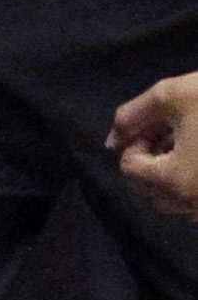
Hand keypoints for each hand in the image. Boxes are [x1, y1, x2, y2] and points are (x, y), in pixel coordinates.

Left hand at [111, 75, 197, 220]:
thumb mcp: (175, 94)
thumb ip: (133, 114)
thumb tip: (111, 140)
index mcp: (175, 182)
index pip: (130, 166)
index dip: (139, 139)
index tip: (163, 121)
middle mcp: (193, 205)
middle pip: (149, 188)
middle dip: (153, 159)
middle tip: (176, 130)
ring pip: (175, 198)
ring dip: (173, 171)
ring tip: (194, 140)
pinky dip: (195, 181)